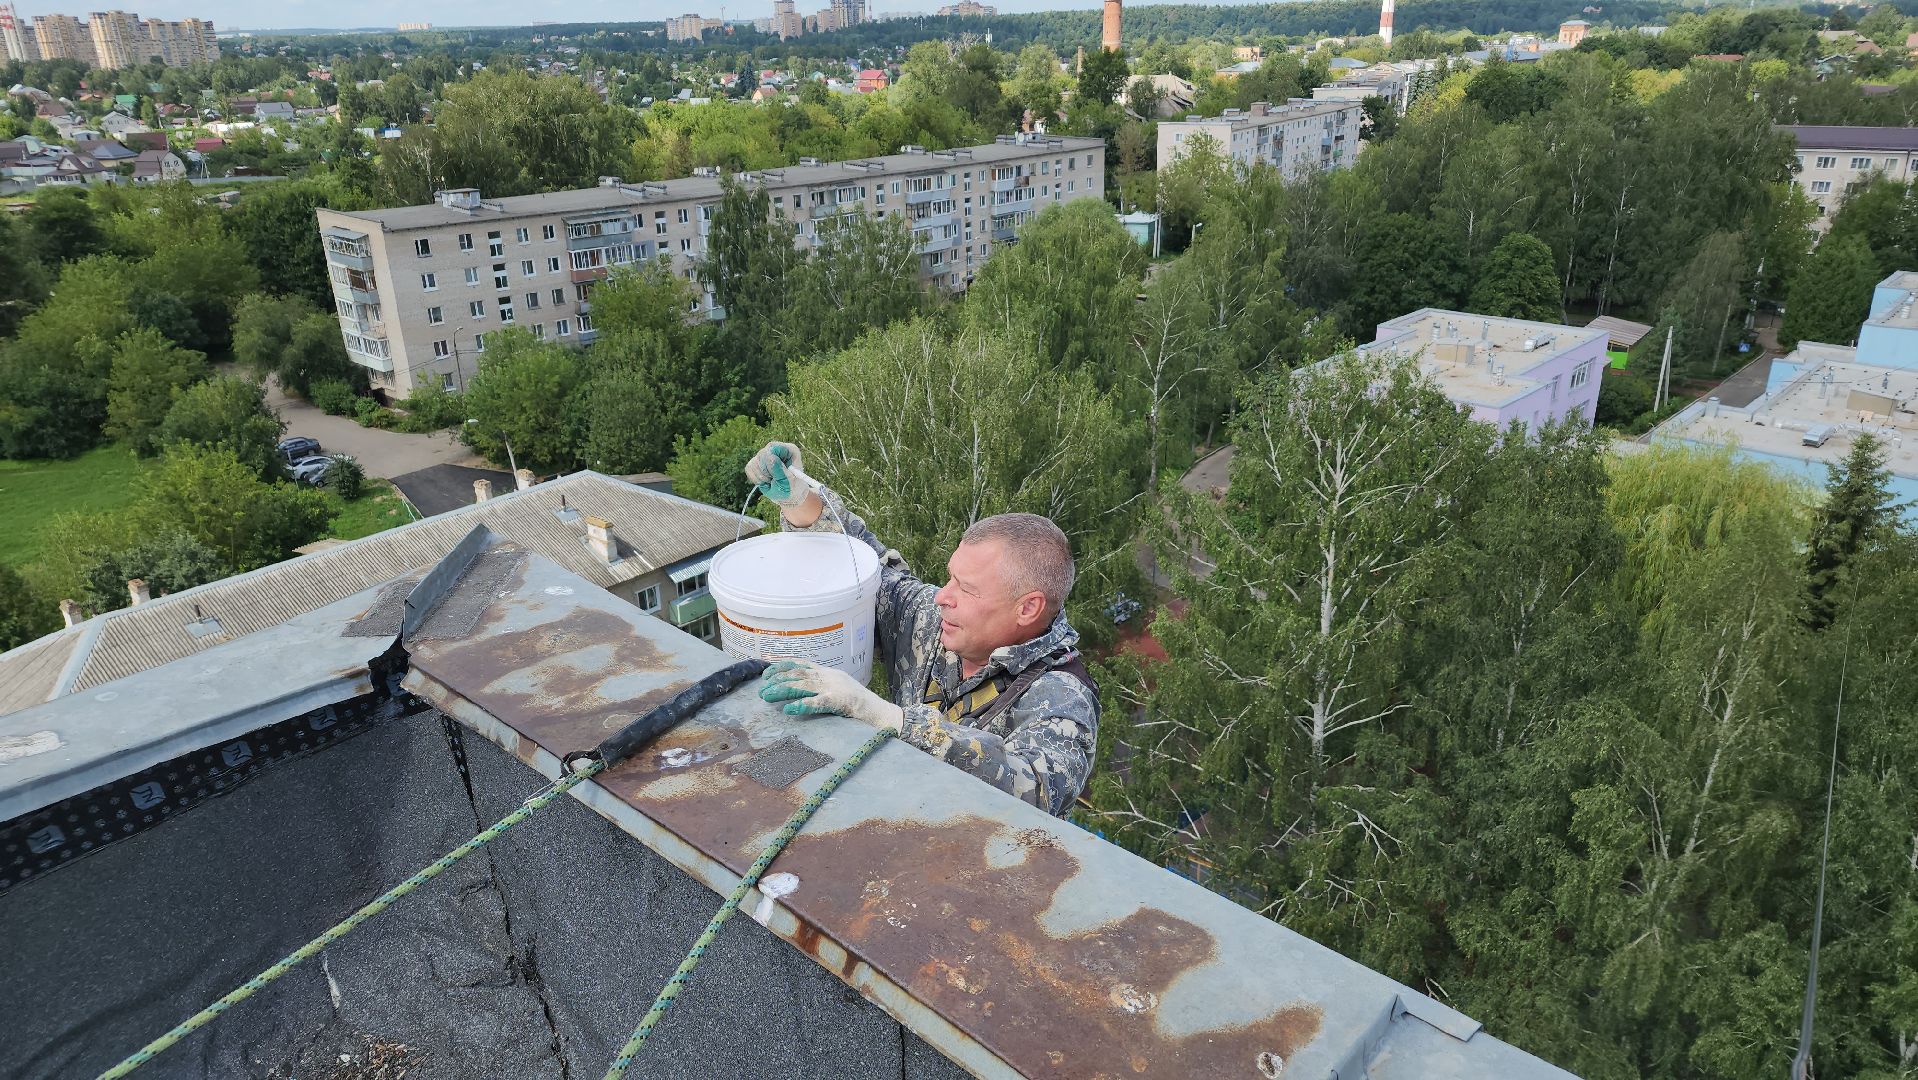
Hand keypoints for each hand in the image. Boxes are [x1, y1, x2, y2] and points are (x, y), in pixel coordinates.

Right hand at [744, 441, 811, 509]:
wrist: (787, 495)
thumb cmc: (791, 488)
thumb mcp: (788, 481)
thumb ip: (779, 469)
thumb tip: (770, 457)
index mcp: (789, 450)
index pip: (773, 447)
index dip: (769, 460)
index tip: (772, 474)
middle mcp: (776, 450)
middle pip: (762, 454)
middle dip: (765, 471)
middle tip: (773, 480)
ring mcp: (766, 455)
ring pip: (754, 461)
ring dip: (760, 476)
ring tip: (771, 481)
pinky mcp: (757, 462)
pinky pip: (749, 467)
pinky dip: (755, 478)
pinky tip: (765, 482)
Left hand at [758, 660, 902, 732]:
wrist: (885, 717)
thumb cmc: (861, 709)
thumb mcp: (839, 693)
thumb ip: (821, 690)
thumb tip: (797, 696)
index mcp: (830, 673)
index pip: (802, 664)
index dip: (782, 667)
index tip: (766, 673)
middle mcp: (831, 676)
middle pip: (798, 674)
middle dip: (777, 680)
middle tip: (761, 690)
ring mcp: (836, 687)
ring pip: (803, 684)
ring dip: (782, 689)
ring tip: (766, 696)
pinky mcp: (841, 701)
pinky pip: (817, 702)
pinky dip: (801, 704)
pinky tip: (789, 709)